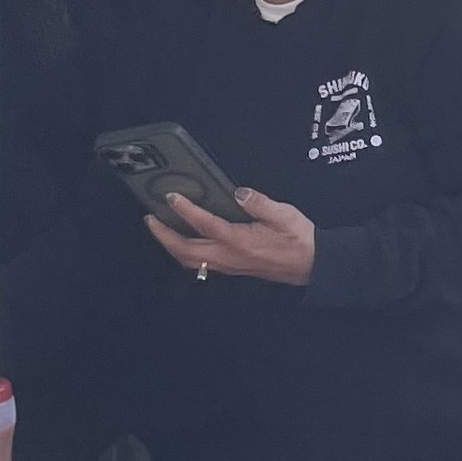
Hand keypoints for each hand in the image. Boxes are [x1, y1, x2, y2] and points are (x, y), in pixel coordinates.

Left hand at [144, 187, 316, 286]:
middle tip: (150, 218)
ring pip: (190, 261)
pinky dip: (185, 254)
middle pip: (186, 250)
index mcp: (239, 241)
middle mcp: (228, 257)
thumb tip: (237, 191)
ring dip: (171, 246)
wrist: (312, 265)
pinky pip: (200, 265)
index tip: (171, 197)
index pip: (205, 224)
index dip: (185, 210)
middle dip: (164, 235)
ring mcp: (229, 266)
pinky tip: (184, 244)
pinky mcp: (232, 268)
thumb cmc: (299, 238)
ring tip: (160, 230)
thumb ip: (259, 203)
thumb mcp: (284, 214)